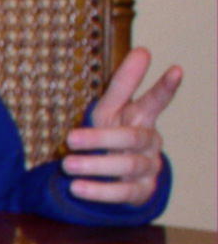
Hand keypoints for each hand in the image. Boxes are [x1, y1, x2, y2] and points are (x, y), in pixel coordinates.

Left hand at [62, 48, 180, 204]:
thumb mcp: (110, 111)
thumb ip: (123, 85)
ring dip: (96, 166)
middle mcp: (149, 143)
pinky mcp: (140, 193)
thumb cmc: (111, 136)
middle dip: (101, 138)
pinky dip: (99, 190)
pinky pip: (123, 193)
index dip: (165, 88)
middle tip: (70, 138)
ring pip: (127, 166)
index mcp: (142, 118)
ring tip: (67, 164)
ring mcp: (148, 168)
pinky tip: (77, 188)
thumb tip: (143, 50)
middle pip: (132, 138)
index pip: (155, 101)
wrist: (114, 176)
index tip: (176, 70)